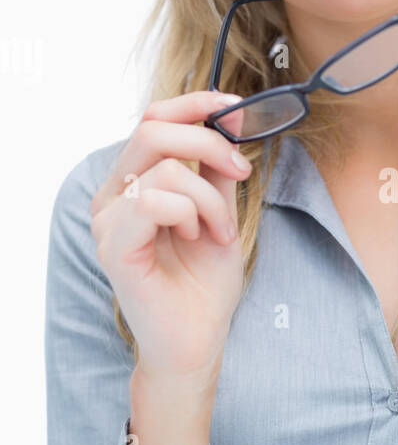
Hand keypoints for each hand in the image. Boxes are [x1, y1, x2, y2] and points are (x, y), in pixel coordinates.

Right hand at [90, 91, 251, 378]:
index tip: (233, 107)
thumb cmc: (204, 284)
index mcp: (134, 183)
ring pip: (164, 168)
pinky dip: (190, 214)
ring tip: (219, 232)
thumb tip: (226, 123)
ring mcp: (109, 221)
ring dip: (210, 199)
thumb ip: (215, 170)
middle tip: (240, 172)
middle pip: (153, 129)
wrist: (197, 340)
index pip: (153, 119)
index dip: (194, 104)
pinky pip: (154, 202)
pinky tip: (195, 238)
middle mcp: (114, 196)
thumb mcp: (221, 213)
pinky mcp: (114, 247)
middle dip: (209, 143)